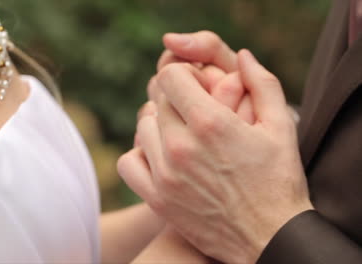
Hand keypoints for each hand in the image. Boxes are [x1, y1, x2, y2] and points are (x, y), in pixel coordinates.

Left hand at [118, 50, 313, 263]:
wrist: (270, 239)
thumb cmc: (279, 181)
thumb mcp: (282, 127)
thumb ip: (262, 84)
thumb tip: (243, 55)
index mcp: (210, 124)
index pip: (170, 76)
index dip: (184, 75)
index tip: (196, 87)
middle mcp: (182, 147)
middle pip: (158, 101)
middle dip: (176, 100)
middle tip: (195, 113)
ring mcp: (165, 175)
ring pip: (143, 128)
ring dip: (160, 125)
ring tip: (182, 136)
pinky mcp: (158, 199)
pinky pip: (129, 162)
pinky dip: (141, 154)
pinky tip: (162, 157)